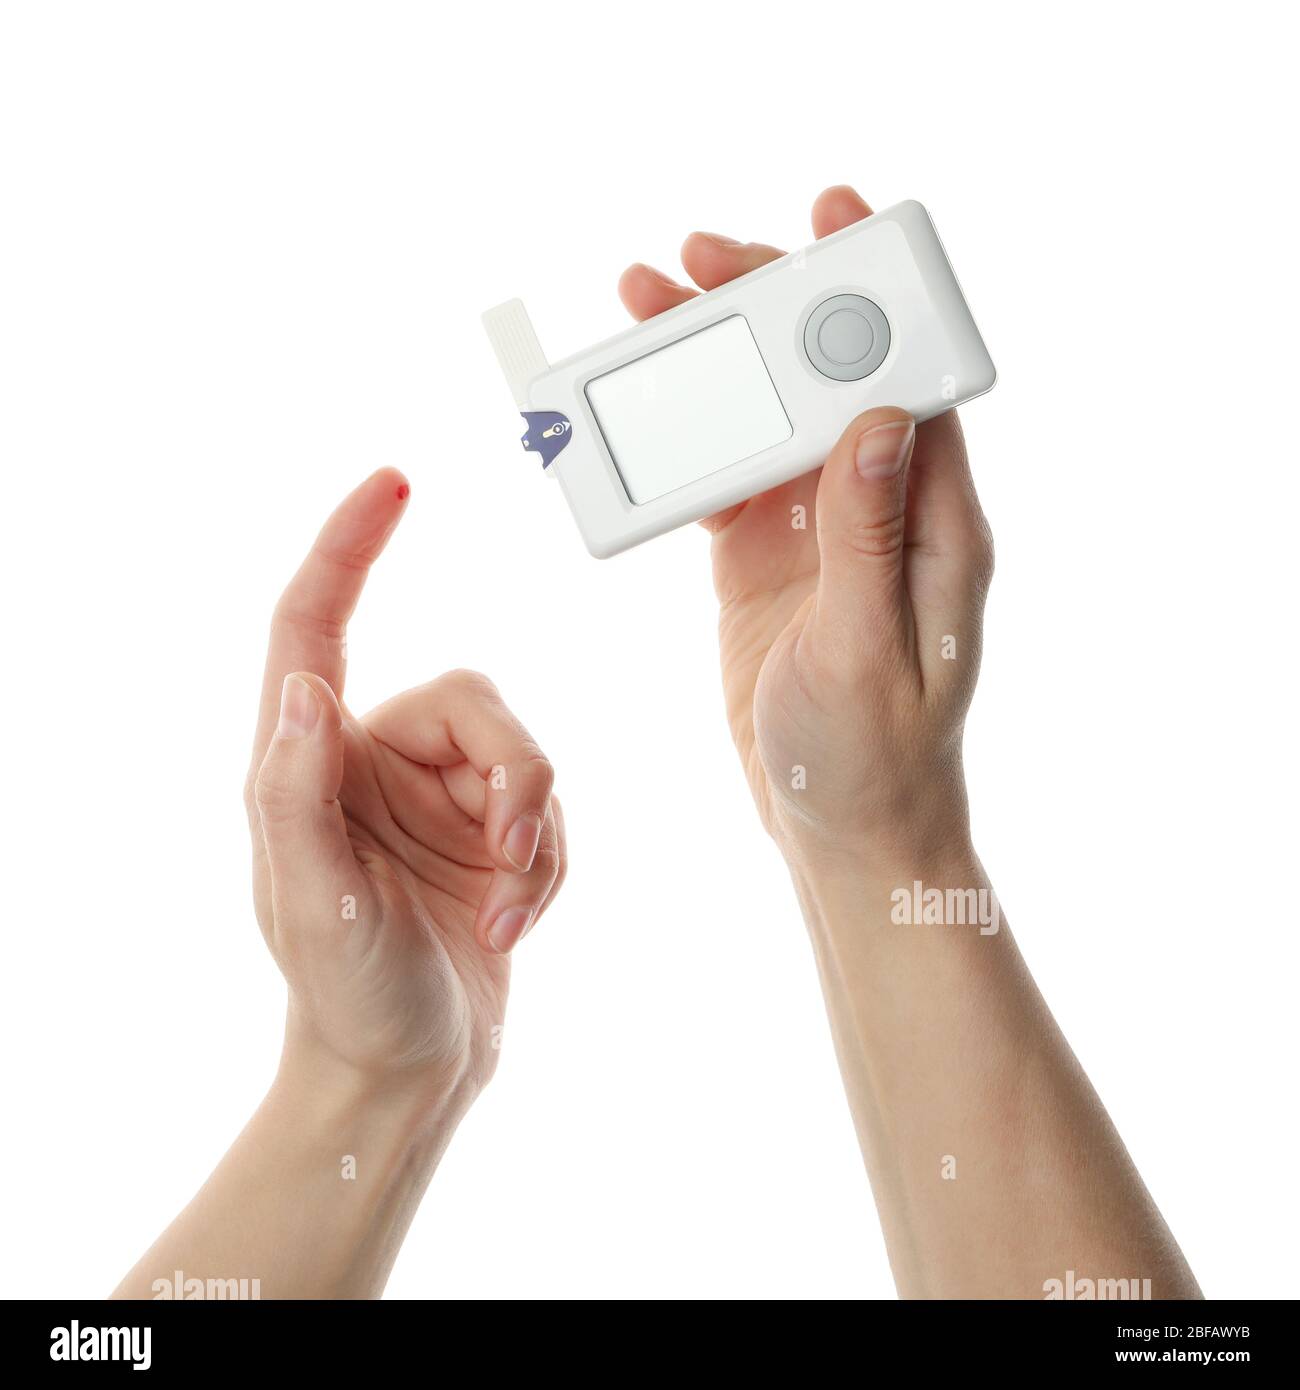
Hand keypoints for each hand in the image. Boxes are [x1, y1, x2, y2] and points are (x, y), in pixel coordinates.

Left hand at [244, 469, 565, 1103]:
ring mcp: (438, 798)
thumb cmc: (346, 993)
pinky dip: (548, 864)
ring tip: (508, 908)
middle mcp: (374, 763)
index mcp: (311, 763)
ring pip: (527, 755)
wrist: (411, 1069)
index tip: (391, 483)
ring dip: (534, 835)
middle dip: (514, 776)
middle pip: (474, 702)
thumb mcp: (311, 899)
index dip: (347, 547)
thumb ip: (296, 790)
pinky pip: (549, 810)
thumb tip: (304, 688)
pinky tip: (517, 919)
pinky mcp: (490, 834)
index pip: (316, 625)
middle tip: (510, 851)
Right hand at [618, 186, 993, 871]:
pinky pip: (723, 478)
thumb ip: (868, 536)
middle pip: (823, 378)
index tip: (828, 225)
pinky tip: (644, 414)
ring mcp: (816, 533)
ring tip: (648, 311)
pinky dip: (684, 442)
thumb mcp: (869, 650)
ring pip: (765, 418)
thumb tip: (876, 417)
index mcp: (933, 522)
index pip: (904, 380)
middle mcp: (879, 511)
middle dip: (766, 311)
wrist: (840, 830)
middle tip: (696, 264)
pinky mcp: (765, 561)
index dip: (869, 296)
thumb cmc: (874, 757)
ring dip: (712, 366)